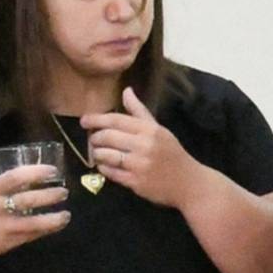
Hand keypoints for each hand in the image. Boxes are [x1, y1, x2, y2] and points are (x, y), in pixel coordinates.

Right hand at [0, 165, 68, 265]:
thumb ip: (3, 189)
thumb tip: (32, 179)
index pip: (15, 177)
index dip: (36, 172)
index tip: (53, 170)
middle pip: (28, 200)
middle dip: (50, 195)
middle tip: (64, 192)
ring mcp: (2, 228)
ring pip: (34, 223)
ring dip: (54, 218)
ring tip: (66, 214)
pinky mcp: (6, 244)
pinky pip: (31, 235)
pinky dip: (46, 230)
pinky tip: (56, 225)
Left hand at [83, 87, 199, 207]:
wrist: (188, 182)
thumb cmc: (172, 153)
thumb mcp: (159, 129)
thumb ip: (139, 111)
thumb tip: (126, 90)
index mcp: (150, 130)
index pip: (116, 120)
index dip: (96, 119)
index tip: (84, 121)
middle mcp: (144, 145)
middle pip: (107, 137)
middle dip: (95, 138)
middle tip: (94, 140)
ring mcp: (139, 164)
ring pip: (105, 155)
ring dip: (97, 154)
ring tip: (99, 153)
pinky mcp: (135, 181)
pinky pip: (110, 172)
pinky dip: (104, 168)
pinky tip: (107, 166)